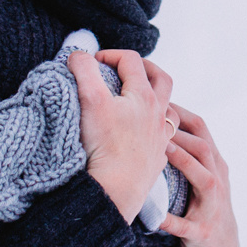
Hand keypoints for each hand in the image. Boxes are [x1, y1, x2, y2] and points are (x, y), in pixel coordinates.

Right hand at [69, 50, 174, 222]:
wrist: (115, 191)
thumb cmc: (104, 146)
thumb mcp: (90, 100)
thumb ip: (84, 71)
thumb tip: (79, 55)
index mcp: (144, 96)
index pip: (131, 61)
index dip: (110, 55)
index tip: (92, 62)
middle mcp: (158, 114)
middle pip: (161, 79)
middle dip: (144, 68)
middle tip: (125, 68)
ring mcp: (160, 137)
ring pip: (168, 108)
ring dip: (155, 98)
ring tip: (137, 99)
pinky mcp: (157, 158)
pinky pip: (164, 137)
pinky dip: (154, 128)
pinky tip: (141, 132)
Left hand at [157, 105, 240, 246]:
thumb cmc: (203, 206)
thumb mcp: (202, 175)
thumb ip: (185, 151)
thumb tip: (154, 120)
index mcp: (214, 163)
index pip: (201, 129)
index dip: (180, 112)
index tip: (156, 100)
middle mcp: (217, 180)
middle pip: (204, 149)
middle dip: (180, 133)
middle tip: (152, 119)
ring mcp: (213, 207)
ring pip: (204, 179)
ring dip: (184, 163)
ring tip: (161, 151)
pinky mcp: (203, 232)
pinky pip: (186, 226)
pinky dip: (171, 221)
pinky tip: (154, 216)